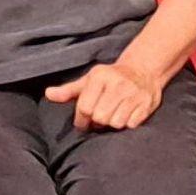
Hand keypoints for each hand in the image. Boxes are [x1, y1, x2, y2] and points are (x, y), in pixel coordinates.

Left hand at [45, 61, 162, 130]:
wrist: (143, 70)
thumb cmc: (110, 79)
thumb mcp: (88, 81)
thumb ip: (68, 90)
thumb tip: (48, 94)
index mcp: (100, 76)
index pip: (85, 108)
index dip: (81, 119)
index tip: (83, 120)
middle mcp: (118, 83)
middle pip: (100, 117)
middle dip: (97, 122)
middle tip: (100, 118)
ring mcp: (134, 93)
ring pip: (116, 123)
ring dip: (112, 124)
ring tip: (113, 115)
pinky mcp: (147, 103)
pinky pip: (131, 124)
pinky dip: (127, 124)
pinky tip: (126, 115)